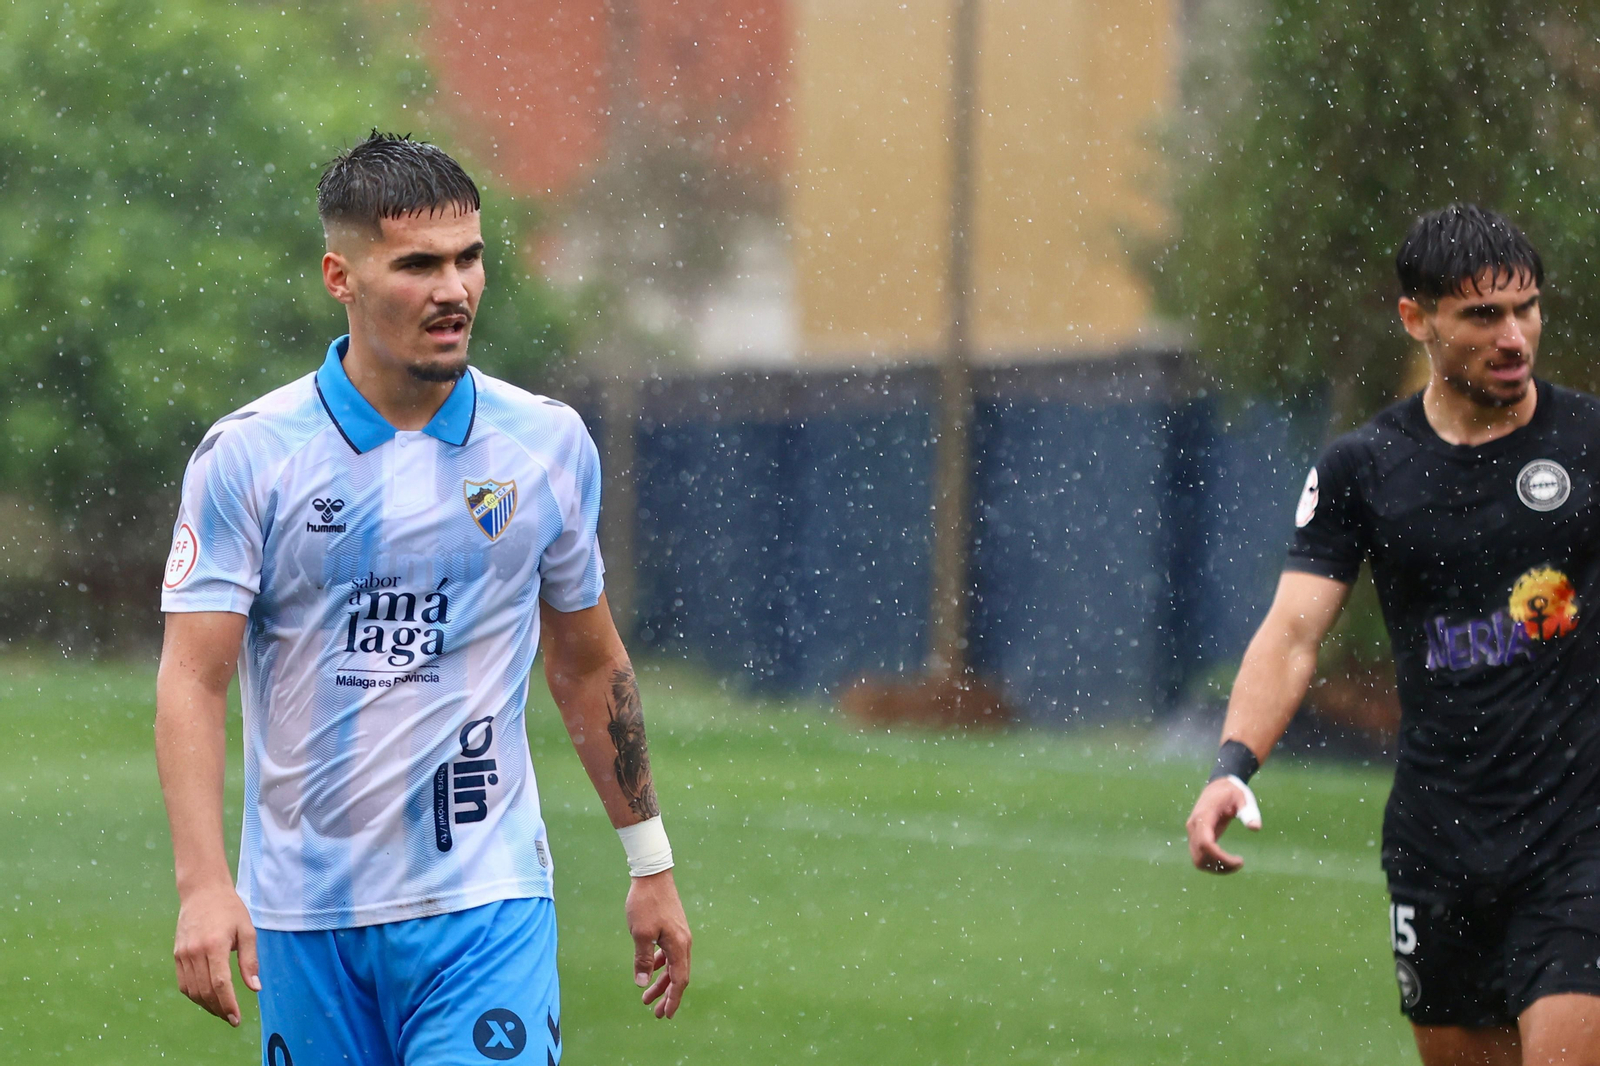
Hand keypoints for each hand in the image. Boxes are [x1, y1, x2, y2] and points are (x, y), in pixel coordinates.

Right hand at [173, 882, 259, 1025]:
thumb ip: (250, 961)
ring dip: (206, 1005)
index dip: (228, 1004)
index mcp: (214, 946)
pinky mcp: (176, 955)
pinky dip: (195, 995)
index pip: (220, 984)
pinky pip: (184, 983)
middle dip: (219, 1009)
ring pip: (192, 991)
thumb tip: (255, 988)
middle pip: (205, 991)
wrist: (202, 892)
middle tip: (232, 1019)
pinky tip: (207, 998)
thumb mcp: (247, 931)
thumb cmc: (229, 909)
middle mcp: (195, 953)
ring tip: (221, 1011)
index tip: (237, 1018)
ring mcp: (183, 955)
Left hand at [626, 869, 691, 1018]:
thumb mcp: (640, 933)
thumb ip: (642, 959)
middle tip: (656, 1014)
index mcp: (679, 945)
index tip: (666, 1015)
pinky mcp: (672, 928)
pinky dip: (661, 965)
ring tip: (646, 997)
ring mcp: (679, 934)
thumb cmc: (646, 903)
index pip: (679, 980)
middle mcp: (683, 942)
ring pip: (673, 965)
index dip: (673, 999)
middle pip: (678, 976)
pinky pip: (669, 954)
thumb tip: (642, 983)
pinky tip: (649, 969)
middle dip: (667, 996)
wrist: (652, 874)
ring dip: (662, 982)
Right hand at [1185, 776, 1262, 873]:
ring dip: (1216, 868)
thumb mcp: (1243, 798)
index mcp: (1204, 816)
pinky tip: (1228, 861)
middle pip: (1200, 856)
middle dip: (1220, 865)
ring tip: (1235, 864)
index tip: (1240, 861)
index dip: (1221, 857)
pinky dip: (1212, 864)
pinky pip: (1199, 857)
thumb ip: (1249, 811)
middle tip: (1240, 863)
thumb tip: (1255, 828)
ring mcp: (1192, 832)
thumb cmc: (1232, 792)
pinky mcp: (1195, 837)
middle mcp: (1194, 826)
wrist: (1218, 786)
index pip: (1205, 843)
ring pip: (1198, 860)